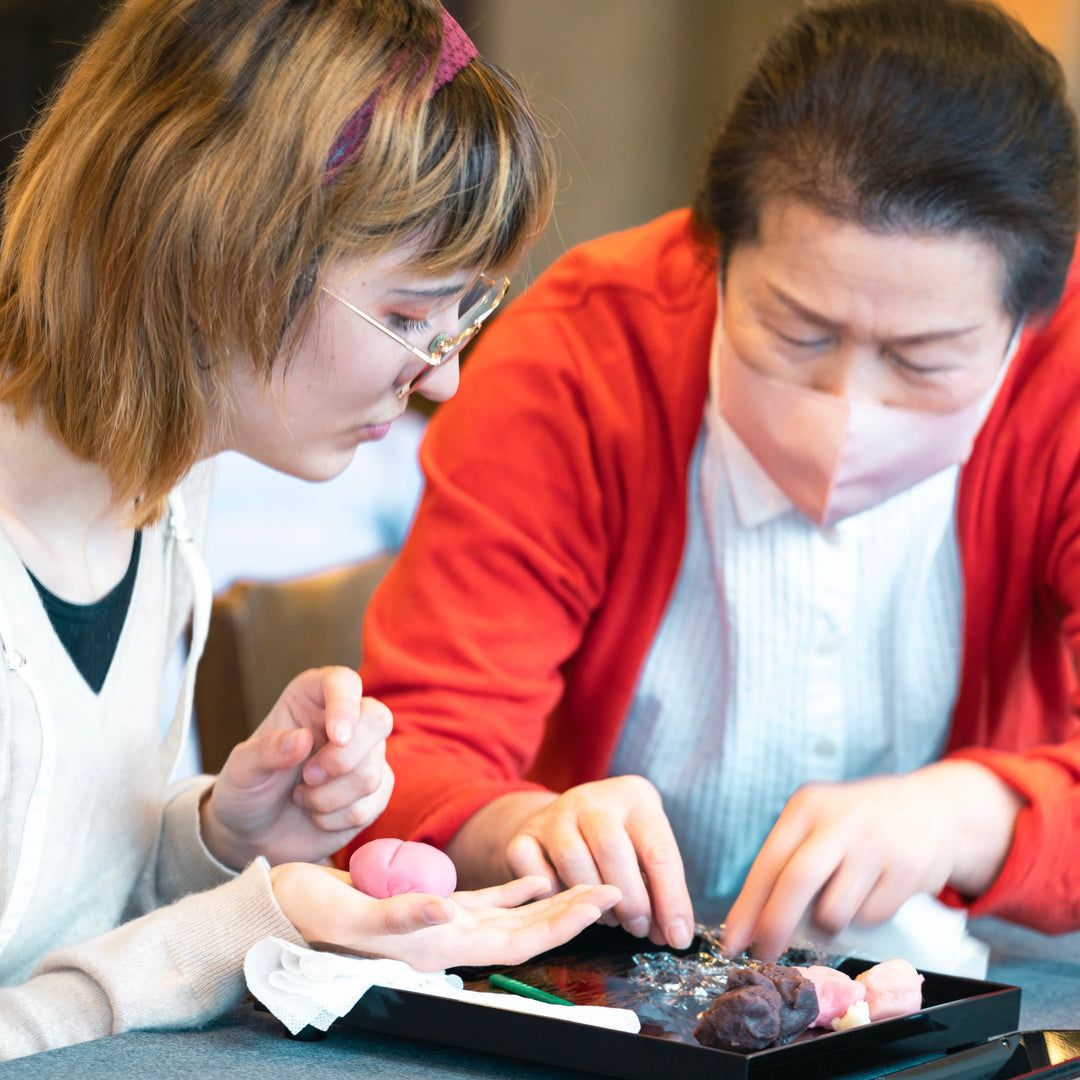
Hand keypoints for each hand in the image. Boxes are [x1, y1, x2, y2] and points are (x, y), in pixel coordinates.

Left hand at [201, 667, 393, 868]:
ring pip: (372, 772)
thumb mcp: (242, 770)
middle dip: (344, 758)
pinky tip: (317, 815)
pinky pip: (373, 804)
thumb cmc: (248, 789)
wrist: (255, 833)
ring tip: (301, 797)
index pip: (344, 682)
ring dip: (329, 798)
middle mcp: (347, 720)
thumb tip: (302, 738)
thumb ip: (266, 751)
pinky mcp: (375, 789)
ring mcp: (366, 755)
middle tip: (308, 776)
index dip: (346, 705)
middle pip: (378, 719)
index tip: (336, 737)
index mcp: (312, 699)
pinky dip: (338, 818)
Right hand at [270, 864, 621, 970]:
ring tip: (589, 882)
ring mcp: (441, 925)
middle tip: (616, 889)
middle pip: (527, 930)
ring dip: (552, 901)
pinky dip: (514, 889)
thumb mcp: (351, 915)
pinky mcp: (428, 906)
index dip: (563, 922)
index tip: (602, 901)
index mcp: (437, 947)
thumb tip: (444, 911)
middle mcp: (447, 939)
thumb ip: (399, 916)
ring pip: (512, 916)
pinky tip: (536, 876)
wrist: (279, 913)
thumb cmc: (309, 916)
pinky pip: (483, 900)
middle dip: (573, 912)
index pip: (518, 939)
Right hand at [447, 776, 694, 949]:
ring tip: (609, 919)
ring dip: (592, 900)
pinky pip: (531, 869)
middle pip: (612, 848)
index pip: (658, 850)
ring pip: (572, 858)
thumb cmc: (620, 841)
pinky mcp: (524, 834)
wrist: (567, 818)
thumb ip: (658, 887)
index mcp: (634, 796)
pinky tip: (567, 905)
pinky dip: (550, 894)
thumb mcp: (645, 848)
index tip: (676, 938)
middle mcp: (592, 798)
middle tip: (638, 928)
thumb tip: (672, 935)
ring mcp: (554, 814)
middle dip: (631, 899)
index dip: (671, 900)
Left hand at [721, 761, 1023, 959]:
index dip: (747, 907)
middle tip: (764, 952)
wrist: (933, 810)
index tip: (732, 941)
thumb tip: (751, 926)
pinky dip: (863, 917)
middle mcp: (840, 821)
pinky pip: (870, 918)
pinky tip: (874, 890)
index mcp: (808, 807)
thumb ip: (788, 866)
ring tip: (841, 897)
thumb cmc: (859, 825)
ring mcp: (877, 844)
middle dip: (775, 925)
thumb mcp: (819, 825)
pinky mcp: (909, 869)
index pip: (769, 862)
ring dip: (828, 922)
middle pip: (796, 882)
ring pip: (834, 911)